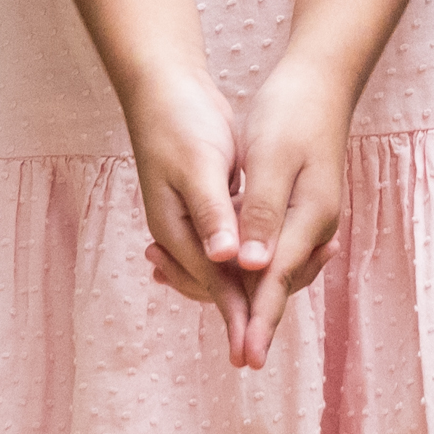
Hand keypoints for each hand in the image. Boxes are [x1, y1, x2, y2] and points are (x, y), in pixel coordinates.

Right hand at [118, 64, 276, 364]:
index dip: (237, 314)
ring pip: (221, 270)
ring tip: (270, 306)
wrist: (163, 87)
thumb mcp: (200, 165)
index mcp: (174, 228)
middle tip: (263, 340)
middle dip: (240, 310)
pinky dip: (242, 261)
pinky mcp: (206, 206)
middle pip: (214, 286)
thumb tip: (226, 259)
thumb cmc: (180, 122)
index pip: (213, 283)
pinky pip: (225, 248)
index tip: (253, 346)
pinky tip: (259, 266)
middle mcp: (179, 231)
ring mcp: (190, 220)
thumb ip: (214, 213)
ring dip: (243, 287)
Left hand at [229, 54, 360, 354]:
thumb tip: (248, 266)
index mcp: (309, 218)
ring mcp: (310, 218)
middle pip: (280, 284)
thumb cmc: (292, 114)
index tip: (247, 358)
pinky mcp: (299, 208)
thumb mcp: (271, 160)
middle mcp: (315, 226)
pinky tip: (230, 266)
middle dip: (254, 316)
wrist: (320, 79)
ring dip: (250, 292)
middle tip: (237, 353)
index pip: (277, 281)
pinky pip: (275, 250)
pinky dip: (251, 265)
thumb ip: (260, 214)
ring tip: (228, 318)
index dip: (258, 320)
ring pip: (277, 270)